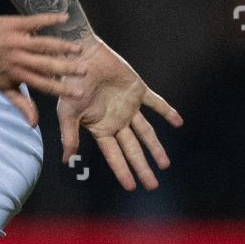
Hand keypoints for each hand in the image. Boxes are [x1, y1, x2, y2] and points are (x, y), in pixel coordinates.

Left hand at [0, 13, 85, 127]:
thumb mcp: (4, 87)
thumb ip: (21, 104)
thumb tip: (33, 124)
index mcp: (18, 74)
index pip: (44, 84)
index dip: (62, 90)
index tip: (79, 94)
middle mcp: (19, 58)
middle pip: (46, 65)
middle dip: (66, 69)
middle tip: (85, 71)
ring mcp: (18, 40)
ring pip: (44, 44)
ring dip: (62, 46)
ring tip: (79, 49)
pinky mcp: (17, 24)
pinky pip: (36, 21)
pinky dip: (50, 19)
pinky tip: (65, 18)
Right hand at [57, 36, 182, 189]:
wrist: (82, 57)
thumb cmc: (71, 85)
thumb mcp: (67, 113)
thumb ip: (70, 136)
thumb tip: (66, 160)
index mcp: (100, 128)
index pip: (114, 155)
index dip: (123, 171)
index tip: (131, 186)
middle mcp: (116, 121)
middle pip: (132, 149)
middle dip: (142, 167)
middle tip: (152, 184)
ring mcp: (128, 107)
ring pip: (146, 132)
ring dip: (155, 147)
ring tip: (165, 164)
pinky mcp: (138, 90)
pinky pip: (156, 103)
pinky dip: (167, 112)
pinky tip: (178, 122)